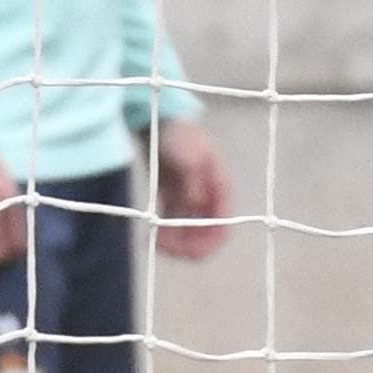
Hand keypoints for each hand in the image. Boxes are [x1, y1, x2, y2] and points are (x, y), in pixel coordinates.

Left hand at [151, 120, 233, 262]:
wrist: (161, 122)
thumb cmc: (179, 135)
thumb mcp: (189, 156)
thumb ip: (194, 180)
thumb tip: (196, 203)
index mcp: (220, 190)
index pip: (222, 227)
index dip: (206, 244)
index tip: (184, 250)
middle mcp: (209, 199)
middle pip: (206, 236)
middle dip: (187, 247)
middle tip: (163, 246)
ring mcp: (193, 200)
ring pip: (189, 234)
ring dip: (175, 243)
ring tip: (154, 241)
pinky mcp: (176, 200)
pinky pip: (174, 225)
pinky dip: (166, 234)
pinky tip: (151, 236)